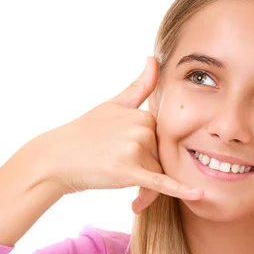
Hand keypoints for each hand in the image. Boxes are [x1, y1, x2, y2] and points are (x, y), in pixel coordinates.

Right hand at [40, 56, 202, 213]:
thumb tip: (154, 58)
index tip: (134, 162)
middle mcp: (142, 128)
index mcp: (144, 115)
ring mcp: (135, 148)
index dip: (152, 157)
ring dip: (145, 190)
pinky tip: (198, 194)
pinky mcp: (129, 171)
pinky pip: (160, 183)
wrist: (55, 158)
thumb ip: (139, 86)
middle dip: (149, 174)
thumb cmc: (84, 133)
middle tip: (127, 180)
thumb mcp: (113, 105)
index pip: (163, 143)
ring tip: (124, 190)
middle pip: (161, 160)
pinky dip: (181, 190)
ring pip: (157, 175)